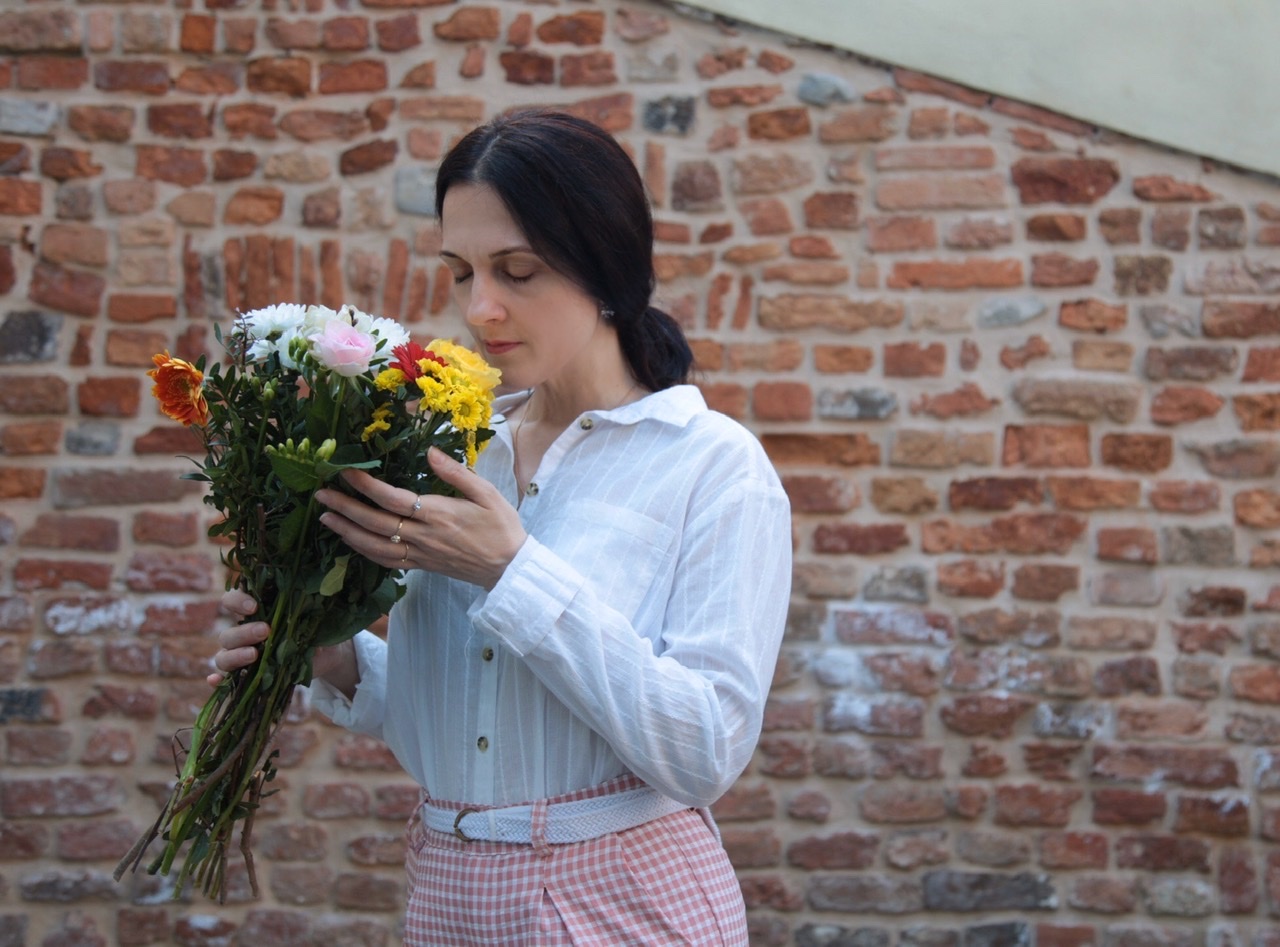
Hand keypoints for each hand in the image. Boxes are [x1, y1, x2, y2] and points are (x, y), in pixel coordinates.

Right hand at [209, 589, 352, 688]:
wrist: (324, 656)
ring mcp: (241, 657)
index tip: (253, 606)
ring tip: (255, 655)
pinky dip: (217, 680)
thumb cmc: (316, 632)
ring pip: (223, 656)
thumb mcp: (317, 626)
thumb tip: (312, 641)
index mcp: (256, 613)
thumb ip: (311, 627)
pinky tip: (217, 680)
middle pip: (227, 634)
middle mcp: (243, 634)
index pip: (232, 600)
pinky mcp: (245, 677)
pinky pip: (225, 679)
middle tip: (266, 631)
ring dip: (235, 655)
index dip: (237, 600)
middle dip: (244, 632)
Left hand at [316, 447, 526, 589]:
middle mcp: (423, 536)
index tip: (346, 472)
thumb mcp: (487, 493)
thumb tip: (430, 452)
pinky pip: (386, 561)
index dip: (366, 486)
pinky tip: (351, 542)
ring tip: (326, 518)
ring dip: (347, 532)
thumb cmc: (501, 526)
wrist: (509, 567)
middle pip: (375, 523)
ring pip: (374, 546)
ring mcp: (420, 554)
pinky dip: (364, 552)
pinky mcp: (421, 566)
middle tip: (320, 494)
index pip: (393, 499)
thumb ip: (456, 472)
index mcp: (438, 514)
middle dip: (345, 508)